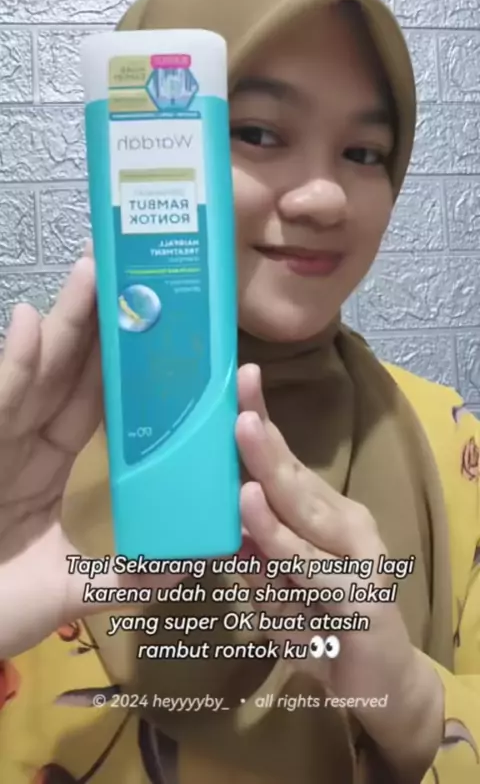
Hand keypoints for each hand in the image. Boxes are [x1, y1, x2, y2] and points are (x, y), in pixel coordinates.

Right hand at [0, 245, 183, 659]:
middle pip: (64, 374)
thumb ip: (129, 572)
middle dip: (93, 323)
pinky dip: (14, 365)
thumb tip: (190, 560)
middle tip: (125, 270)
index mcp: (43, 467)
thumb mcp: (73, 589)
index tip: (151, 323)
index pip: (89, 402)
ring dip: (62, 323)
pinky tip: (29, 319)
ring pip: (35, 375)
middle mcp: (21, 446)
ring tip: (92, 273)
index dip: (117, 364)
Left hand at [235, 363, 443, 781]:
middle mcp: (345, 525)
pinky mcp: (360, 597)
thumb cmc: (324, 622)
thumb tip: (218, 517)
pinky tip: (255, 519)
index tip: (242, 377)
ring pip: (302, 516)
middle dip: (263, 438)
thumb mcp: (279, 582)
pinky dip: (281, 543)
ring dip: (270, 472)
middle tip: (236, 401)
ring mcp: (357, 558)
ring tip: (245, 435)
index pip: (287, 463)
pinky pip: (310, 569)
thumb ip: (254, 549)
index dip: (264, 420)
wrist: (379, 683)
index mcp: (325, 514)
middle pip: (295, 478)